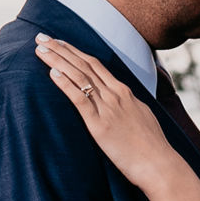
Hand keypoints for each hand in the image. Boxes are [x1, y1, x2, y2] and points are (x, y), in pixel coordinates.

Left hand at [35, 34, 180, 190]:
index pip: (96, 65)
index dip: (75, 52)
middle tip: (41, 36)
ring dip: (57, 60)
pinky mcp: (100, 124)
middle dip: (61, 49)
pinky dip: (65, 84)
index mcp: (125, 93)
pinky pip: (80, 99)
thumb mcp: (141, 118)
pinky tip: (52, 72)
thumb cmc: (152, 147)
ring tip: (39, 48)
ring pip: (79, 77)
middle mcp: (116, 95)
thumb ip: (128, 106)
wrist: (159, 164)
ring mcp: (108, 108)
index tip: (60, 42)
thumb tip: (121, 102)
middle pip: (84, 65)